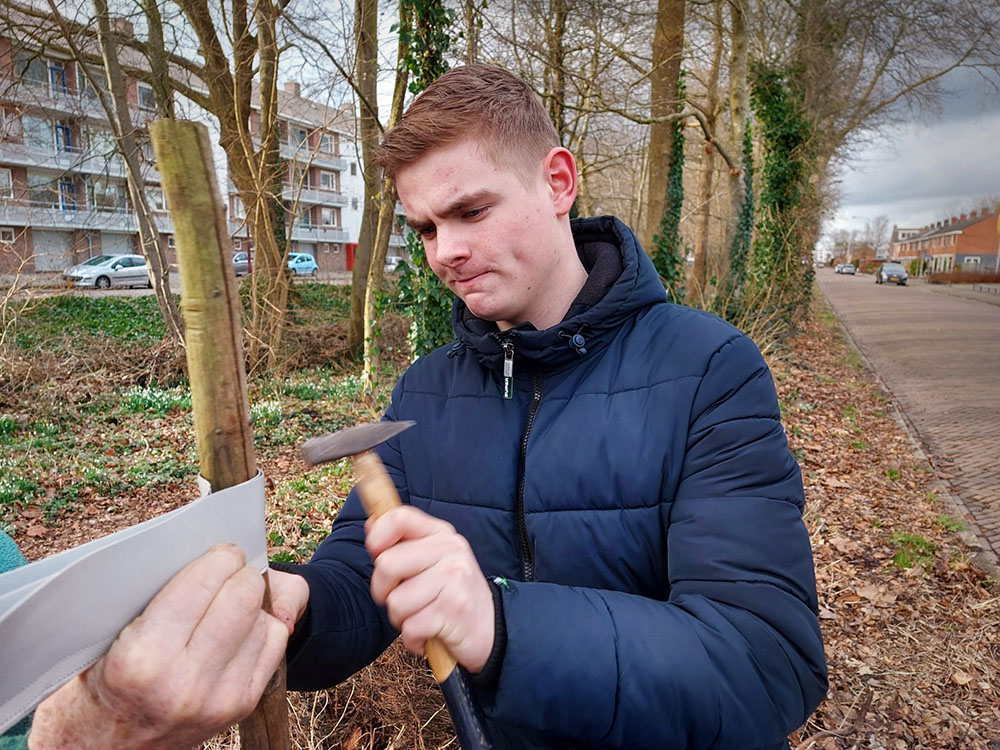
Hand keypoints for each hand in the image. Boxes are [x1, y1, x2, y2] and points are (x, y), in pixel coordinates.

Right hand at [28, 543, 295, 749]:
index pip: (203, 581)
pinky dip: (261, 626)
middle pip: (244, 594)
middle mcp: (185, 682)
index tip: (217, 551)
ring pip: (265, 618)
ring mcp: (219, 698)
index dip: (217, 556)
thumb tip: (215, 550)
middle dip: (238, 573)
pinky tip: (238, 628)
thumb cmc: (100, 679)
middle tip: (226, 569)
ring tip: (228, 600)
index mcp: (144, 657)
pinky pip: (274, 644)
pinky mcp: (241, 706)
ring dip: (252, 601)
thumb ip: (156, 592)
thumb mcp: (105, 634)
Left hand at [366, 506, 493, 672]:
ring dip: (400, 620)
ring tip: (421, 618)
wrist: (493, 630)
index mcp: (442, 534)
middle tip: (402, 601)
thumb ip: (404, 543)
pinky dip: (412, 640)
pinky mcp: (454, 609)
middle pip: (387, 564)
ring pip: (395, 601)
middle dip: (383, 591)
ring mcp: (455, 578)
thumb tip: (371, 524)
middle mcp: (451, 551)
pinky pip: (410, 627)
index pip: (399, 518)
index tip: (377, 556)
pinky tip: (428, 636)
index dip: (377, 537)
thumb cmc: (452, 595)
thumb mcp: (434, 561)